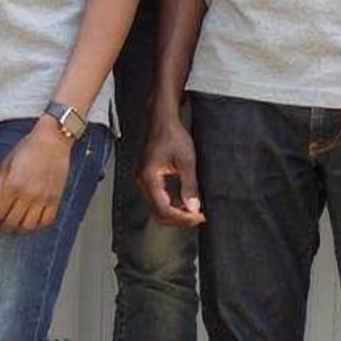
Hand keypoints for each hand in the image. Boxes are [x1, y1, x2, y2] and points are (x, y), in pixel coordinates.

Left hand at [0, 121, 70, 231]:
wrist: (53, 140)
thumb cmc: (28, 149)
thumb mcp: (7, 165)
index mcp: (13, 185)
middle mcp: (28, 195)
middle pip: (12, 222)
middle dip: (2, 227)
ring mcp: (43, 198)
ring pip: (29, 226)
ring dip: (19, 230)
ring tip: (14, 226)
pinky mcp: (56, 199)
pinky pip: (47, 220)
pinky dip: (38, 225)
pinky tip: (32, 221)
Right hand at [141, 108, 203, 226]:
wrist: (162, 122)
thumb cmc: (172, 136)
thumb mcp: (186, 161)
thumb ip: (189, 186)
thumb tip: (194, 208)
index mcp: (149, 178)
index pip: (164, 209)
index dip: (182, 217)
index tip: (199, 217)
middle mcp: (141, 182)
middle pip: (158, 213)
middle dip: (178, 219)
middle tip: (198, 218)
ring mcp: (142, 181)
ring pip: (156, 208)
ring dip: (175, 214)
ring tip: (194, 212)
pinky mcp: (146, 180)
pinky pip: (156, 200)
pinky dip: (170, 206)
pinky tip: (184, 203)